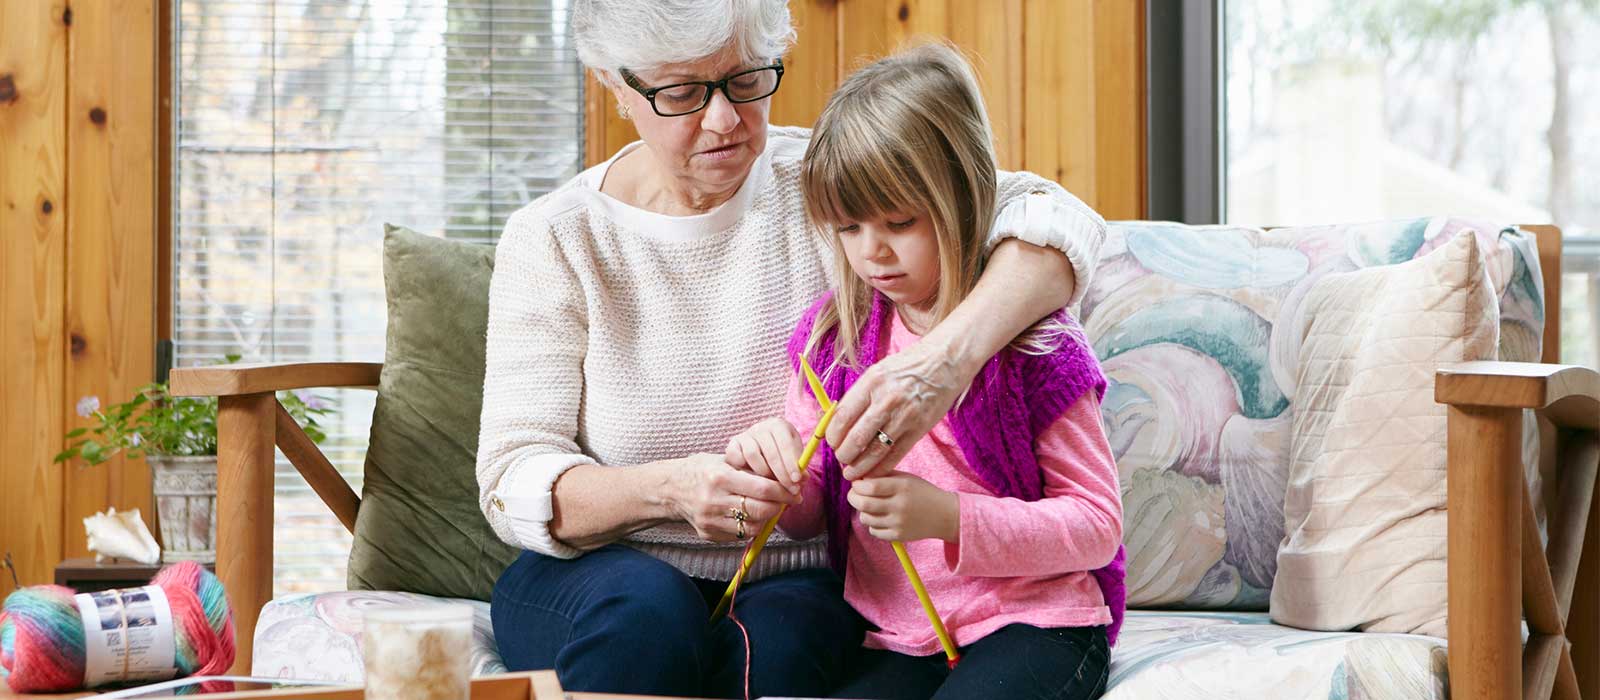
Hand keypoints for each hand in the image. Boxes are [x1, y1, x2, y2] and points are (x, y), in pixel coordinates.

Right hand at [669, 453, 797, 542]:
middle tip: (789, 501)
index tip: (795, 492)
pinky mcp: (708, 534)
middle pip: (760, 510)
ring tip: (770, 508)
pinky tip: (751, 516)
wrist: (669, 489)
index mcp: (719, 476)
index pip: (762, 489)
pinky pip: (740, 535)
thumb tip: (785, 480)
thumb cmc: (701, 470)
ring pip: (753, 527)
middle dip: (780, 506)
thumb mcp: (724, 461)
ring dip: (767, 519)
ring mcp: (710, 520)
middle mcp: (713, 500)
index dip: (784, 492)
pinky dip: (751, 526)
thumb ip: (751, 471)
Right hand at [724, 418, 804, 495]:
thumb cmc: (781, 455)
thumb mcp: (793, 457)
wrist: (760, 450)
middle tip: (789, 491)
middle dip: (782, 475)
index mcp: (778, 425)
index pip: (786, 445)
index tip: (797, 481)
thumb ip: (798, 467)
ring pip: (752, 456)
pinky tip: (753, 478)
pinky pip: (736, 459)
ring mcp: (744, 436)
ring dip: (764, 474)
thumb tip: (802, 479)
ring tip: (773, 485)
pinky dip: (745, 469)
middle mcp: (760, 428)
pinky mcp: (731, 446)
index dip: (792, 464)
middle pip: (770, 452)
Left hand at [828, 341, 965, 479]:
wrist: (945, 361)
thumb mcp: (877, 372)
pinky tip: (873, 471)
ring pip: (875, 451)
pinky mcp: (920, 428)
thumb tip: (833, 420)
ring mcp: (905, 415)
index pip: (842, 417)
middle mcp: (887, 399)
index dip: (832, 436)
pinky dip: (882, 467)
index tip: (832, 443)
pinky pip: (896, 454)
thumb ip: (857, 396)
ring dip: (860, 466)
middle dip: (844, 455)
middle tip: (842, 460)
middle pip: (856, 438)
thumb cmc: (906, 366)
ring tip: (852, 473)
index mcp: (871, 382)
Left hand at [846, 472, 958, 542]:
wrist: (944, 515)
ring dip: (863, 511)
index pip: (870, 486)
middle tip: (854, 494)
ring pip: (866, 518)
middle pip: (864, 504)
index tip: (856, 483)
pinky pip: (873, 531)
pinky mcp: (899, 536)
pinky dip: (872, 524)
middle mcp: (900, 505)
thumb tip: (857, 478)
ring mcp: (899, 523)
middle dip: (853, 498)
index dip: (857, 485)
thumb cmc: (921, 492)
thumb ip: (883, 476)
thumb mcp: (906, 478)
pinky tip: (881, 517)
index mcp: (902, 487)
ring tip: (871, 506)